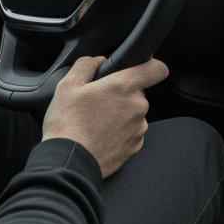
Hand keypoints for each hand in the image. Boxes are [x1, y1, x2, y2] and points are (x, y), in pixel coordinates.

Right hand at [42, 55, 168, 178]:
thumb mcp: (67, 86)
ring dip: (121, 114)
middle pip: (139, 92)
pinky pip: (132, 131)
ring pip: (134, 112)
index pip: (156, 69)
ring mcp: (139, 128)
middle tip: (99, 102)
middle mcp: (138, 106)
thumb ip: (87, 65)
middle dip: (122, 94)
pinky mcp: (135, 146)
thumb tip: (97, 60)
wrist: (67, 163)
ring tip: (96, 122)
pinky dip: (120, 132)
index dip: (150, 66)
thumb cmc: (67, 125)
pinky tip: (100, 135)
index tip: (139, 69)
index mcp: (125, 87)